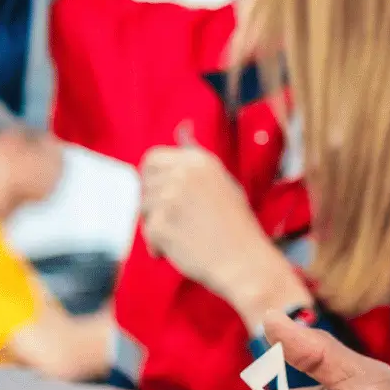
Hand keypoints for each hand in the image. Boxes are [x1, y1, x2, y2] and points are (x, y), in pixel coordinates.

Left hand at [139, 127, 303, 322]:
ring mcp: (171, 197)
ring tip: (186, 236)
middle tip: (176, 221)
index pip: (152, 158)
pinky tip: (181, 249)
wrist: (246, 262)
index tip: (164, 196)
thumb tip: (182, 127)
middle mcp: (184, 173)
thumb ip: (196, 162)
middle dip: (153, 203)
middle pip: (143, 184)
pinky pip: (148, 234)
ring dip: (157, 226)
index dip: (153, 179)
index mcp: (200, 160)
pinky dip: (159, 246)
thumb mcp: (223, 183)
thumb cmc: (236, 227)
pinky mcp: (161, 224)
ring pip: (144, 209)